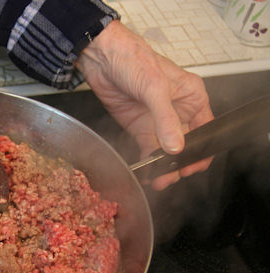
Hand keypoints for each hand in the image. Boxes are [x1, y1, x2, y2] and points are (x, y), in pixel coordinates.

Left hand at [76, 21, 213, 189]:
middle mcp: (177, 110)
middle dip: (180, 163)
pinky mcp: (138, 126)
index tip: (193, 166)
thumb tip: (176, 146)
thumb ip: (166, 119)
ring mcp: (157, 120)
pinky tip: (146, 171)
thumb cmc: (133, 59)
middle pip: (186, 144)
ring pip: (166, 150)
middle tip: (171, 177)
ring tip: (158, 179)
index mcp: (192, 97)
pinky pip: (147, 148)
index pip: (206, 130)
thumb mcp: (155, 88)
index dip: (202, 150)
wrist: (101, 58)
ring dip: (163, 167)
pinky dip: (148, 161)